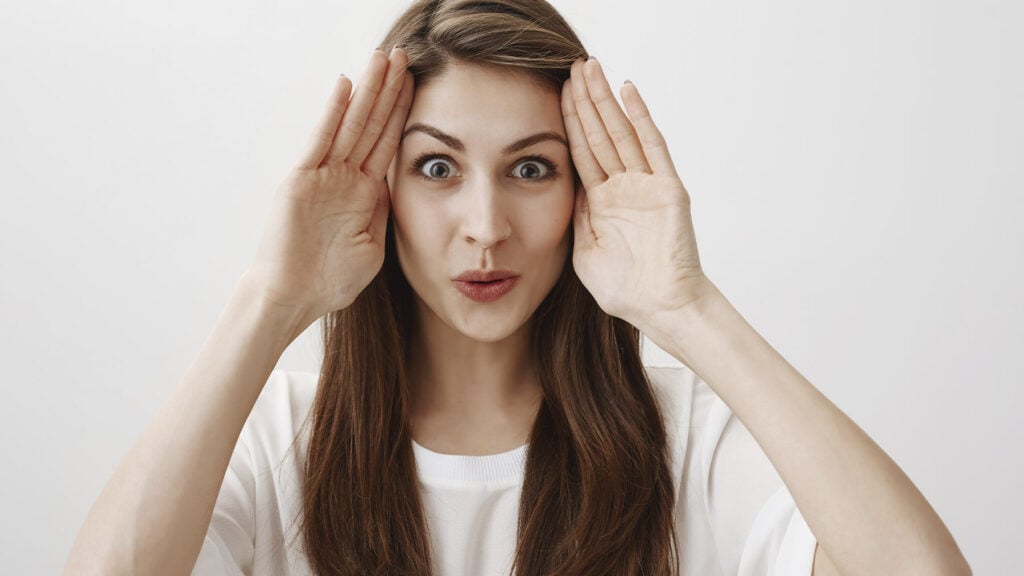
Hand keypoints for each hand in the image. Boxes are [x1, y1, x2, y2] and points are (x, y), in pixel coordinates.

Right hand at [245, 47, 413, 323]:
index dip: (401, 111)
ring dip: (367, 91)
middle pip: (371, 124)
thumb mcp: (372, 246)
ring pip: (350, 124)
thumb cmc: (330, 281)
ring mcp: (321, 176)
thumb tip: (393, 185)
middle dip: (388, 89)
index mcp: (362, 192)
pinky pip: (320, 140)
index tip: (417, 82)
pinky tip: (345, 85)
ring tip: (382, 58)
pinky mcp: (300, 181)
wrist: (293, 300)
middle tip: (403, 54)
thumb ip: (382, 213)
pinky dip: (332, 113)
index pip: (387, 141)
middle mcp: (343, 177)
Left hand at [561, 58, 710, 327]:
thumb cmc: (625, 291)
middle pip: (600, 134)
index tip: (554, 92)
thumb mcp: (584, 251)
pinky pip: (653, 147)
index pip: (581, 152)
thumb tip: (565, 184)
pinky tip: (628, 92)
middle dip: (585, 101)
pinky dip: (641, 118)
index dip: (568, 122)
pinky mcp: (668, 188)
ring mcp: (647, 185)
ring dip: (606, 100)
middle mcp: (624, 187)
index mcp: (602, 203)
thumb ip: (575, 216)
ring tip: (592, 69)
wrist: (660, 310)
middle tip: (572, 66)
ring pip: (622, 133)